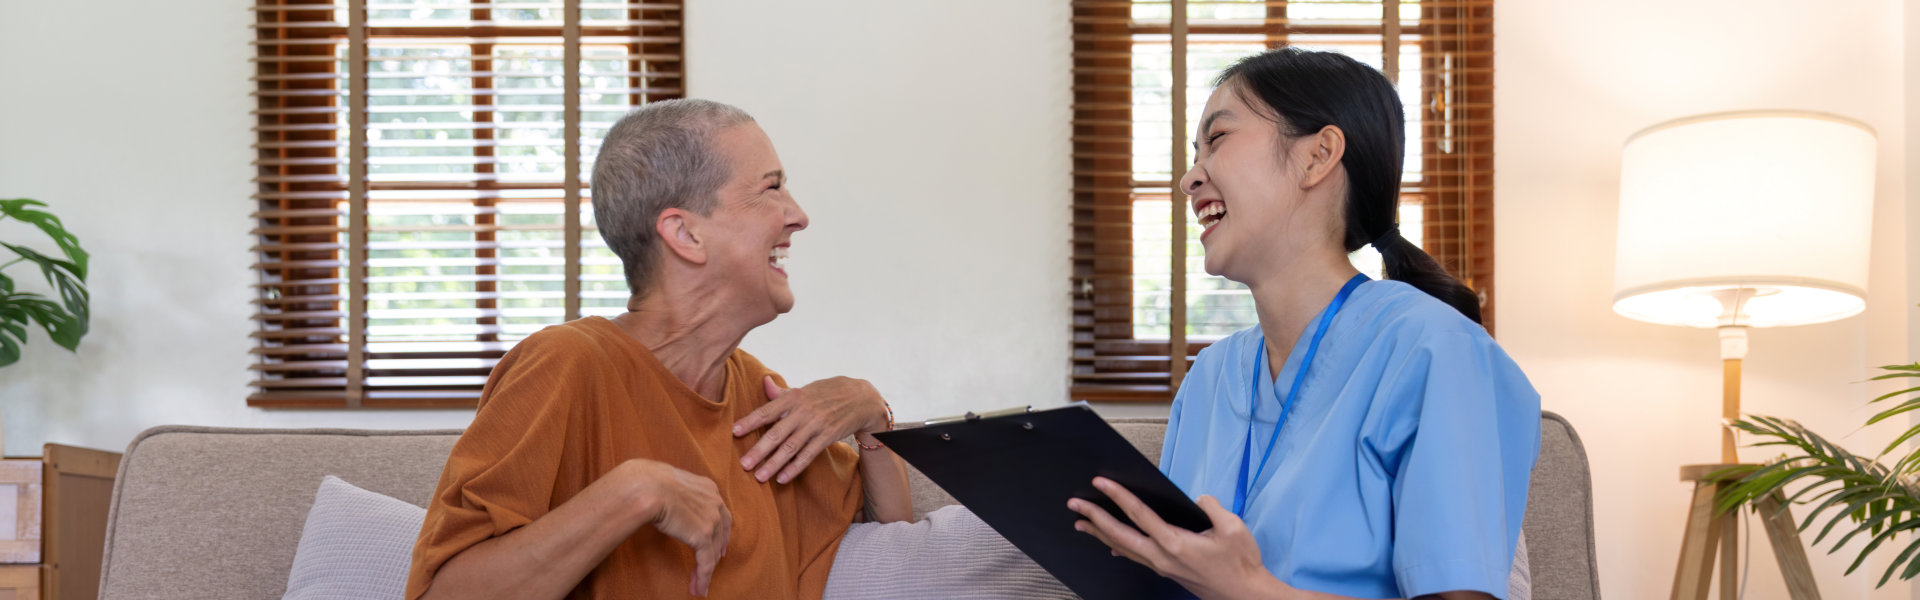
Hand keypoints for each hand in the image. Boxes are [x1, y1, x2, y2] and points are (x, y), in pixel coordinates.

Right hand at [622, 459, 731, 596]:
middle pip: (722, 532)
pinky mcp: (703, 536)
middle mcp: (715, 502)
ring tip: (700, 584)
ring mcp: (711, 519)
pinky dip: (703, 577)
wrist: (647, 487)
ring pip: (713, 551)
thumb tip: (665, 495)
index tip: (718, 543)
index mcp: (708, 488)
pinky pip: (706, 563)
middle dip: (717, 551)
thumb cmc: (649, 482)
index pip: (720, 513)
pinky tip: (699, 588)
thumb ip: (676, 492)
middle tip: (712, 563)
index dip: (721, 530)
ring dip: (707, 570)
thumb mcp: (670, 482)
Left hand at [733, 376, 887, 483]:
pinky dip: (795, 468)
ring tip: (759, 476)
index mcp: (794, 397)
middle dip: (759, 450)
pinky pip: (808, 455)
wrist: (861, 398)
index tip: (734, 432)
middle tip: (743, 465)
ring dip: (774, 464)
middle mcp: (803, 411)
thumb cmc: (828, 393)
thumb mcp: (805, 389)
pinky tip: (782, 478)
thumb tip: (763, 382)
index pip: (767, 410)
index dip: (750, 421)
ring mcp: (816, 425)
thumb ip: (782, 392)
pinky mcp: (827, 437)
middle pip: (777, 433)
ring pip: (791, 448)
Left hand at [1067, 477, 1281, 599]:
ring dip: (1100, 533)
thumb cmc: (1240, 563)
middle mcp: (1162, 557)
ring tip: (1081, 523)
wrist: (1245, 595)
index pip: (1139, 515)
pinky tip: (1111, 545)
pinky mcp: (1166, 571)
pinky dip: (1119, 547)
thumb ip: (1211, 507)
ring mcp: (1162, 566)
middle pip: (1120, 534)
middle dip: (1095, 518)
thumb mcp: (1233, 527)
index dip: (1118, 497)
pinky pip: (1136, 557)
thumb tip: (1198, 500)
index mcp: (1175, 543)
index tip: (1101, 483)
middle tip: (1075, 504)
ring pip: (1124, 547)